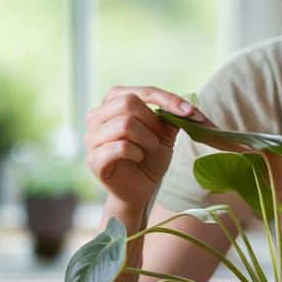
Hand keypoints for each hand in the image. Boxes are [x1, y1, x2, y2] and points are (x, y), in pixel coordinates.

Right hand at [83, 86, 213, 211]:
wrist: (140, 189)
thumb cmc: (149, 158)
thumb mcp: (164, 133)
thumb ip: (171, 116)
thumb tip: (187, 107)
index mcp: (112, 102)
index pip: (140, 92)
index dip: (167, 99)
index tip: (190, 112)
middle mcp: (96, 116)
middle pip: (127, 102)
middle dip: (152, 122)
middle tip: (159, 139)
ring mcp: (91, 138)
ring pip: (124, 124)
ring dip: (146, 139)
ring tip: (148, 150)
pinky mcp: (93, 159)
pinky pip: (120, 147)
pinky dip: (136, 152)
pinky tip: (138, 158)